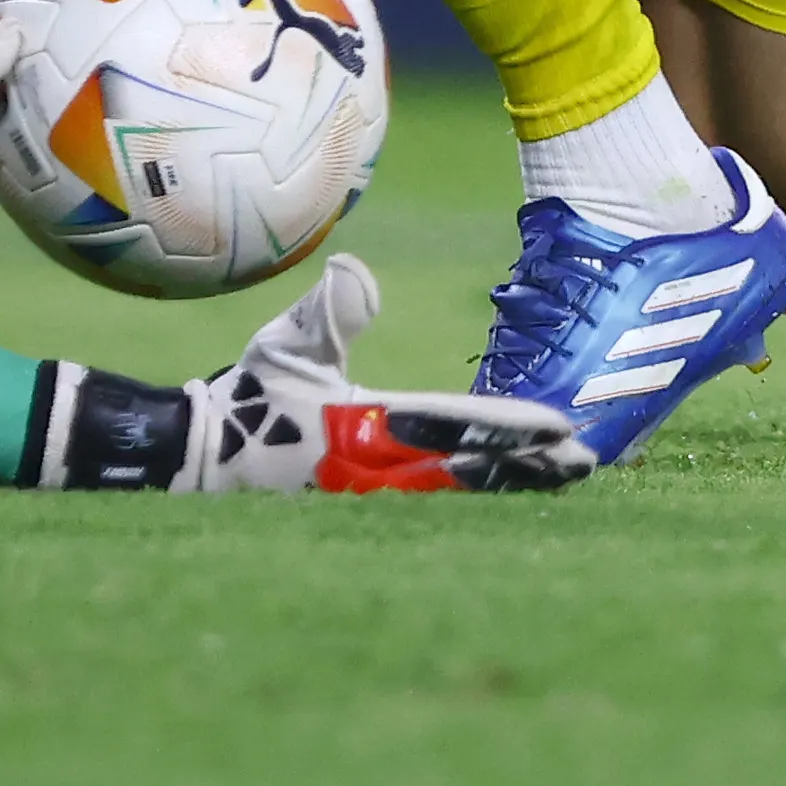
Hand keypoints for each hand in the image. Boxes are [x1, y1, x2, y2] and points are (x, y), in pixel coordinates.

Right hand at [177, 255, 592, 491]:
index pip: (451, 424)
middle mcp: (376, 470)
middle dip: (529, 465)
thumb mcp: (282, 346)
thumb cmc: (246, 397)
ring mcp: (374, 501)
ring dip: (517, 487)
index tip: (557, 424)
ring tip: (566, 479)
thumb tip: (355, 268)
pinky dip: (484, 499)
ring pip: (463, 495)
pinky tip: (516, 495)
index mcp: (361, 425)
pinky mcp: (369, 516)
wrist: (200, 460)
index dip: (506, 426)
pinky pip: (440, 508)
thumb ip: (326, 312)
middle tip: (585, 460)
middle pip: (470, 469)